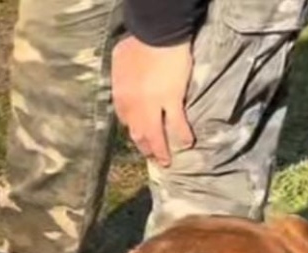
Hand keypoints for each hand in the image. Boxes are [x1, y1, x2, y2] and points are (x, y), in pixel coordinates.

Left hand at [112, 36, 194, 166]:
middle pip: (137, 133)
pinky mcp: (171, 101)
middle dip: (144, 147)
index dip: (133, 126)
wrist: (155, 36)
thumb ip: (122, 71)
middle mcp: (133, 107)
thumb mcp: (120, 59)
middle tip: (149, 156)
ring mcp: (152, 106)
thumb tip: (124, 73)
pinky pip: (177, 124)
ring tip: (166, 161)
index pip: (125, 119)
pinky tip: (187, 144)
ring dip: (160, 150)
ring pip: (155, 135)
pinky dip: (182, 135)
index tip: (138, 132)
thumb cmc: (137, 43)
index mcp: (120, 96)